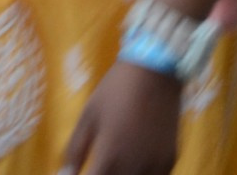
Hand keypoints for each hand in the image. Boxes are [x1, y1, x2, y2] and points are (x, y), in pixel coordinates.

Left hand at [60, 60, 181, 174]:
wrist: (155, 70)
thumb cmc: (116, 90)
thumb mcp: (89, 115)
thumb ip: (75, 149)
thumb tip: (66, 173)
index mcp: (110, 157)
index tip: (85, 172)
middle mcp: (134, 168)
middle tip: (101, 165)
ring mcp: (156, 167)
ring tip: (117, 164)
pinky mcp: (170, 161)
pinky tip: (136, 164)